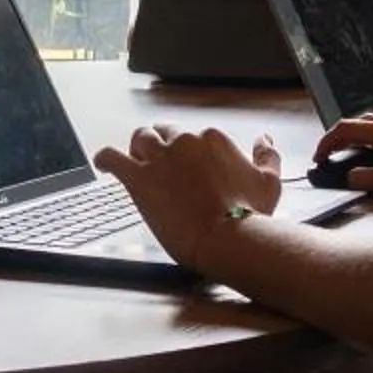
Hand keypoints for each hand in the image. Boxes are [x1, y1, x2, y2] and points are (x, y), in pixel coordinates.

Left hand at [95, 125, 283, 273]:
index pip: (193, 136)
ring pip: (139, 139)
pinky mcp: (139, 178)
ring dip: (137, 148)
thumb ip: (268, 156)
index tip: (189, 168)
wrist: (226, 239)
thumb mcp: (269, 183)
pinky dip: (105, 158)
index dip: (188, 152)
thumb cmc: (249, 216)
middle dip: (161, 147)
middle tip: (162, 166)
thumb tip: (265, 140)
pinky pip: (112, 158)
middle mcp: (184, 142)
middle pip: (164, 134)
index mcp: (212, 140)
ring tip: (136, 161)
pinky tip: (102, 164)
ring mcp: (159, 158)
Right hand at [317, 113, 372, 201]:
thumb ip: (366, 178)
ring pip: (371, 124)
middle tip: (329, 154)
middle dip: (338, 137)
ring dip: (355, 136)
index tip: (319, 157)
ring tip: (348, 153)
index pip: (345, 128)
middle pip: (356, 122)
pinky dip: (370, 138)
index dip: (327, 142)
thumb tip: (349, 176)